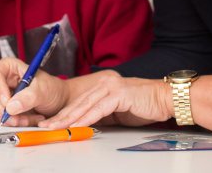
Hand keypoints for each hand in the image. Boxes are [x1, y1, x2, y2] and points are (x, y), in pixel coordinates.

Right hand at [0, 57, 69, 126]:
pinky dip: (9, 123)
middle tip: (19, 118)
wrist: (57, 102)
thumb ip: (29, 97)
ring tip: (27, 119)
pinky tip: (23, 120)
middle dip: (3, 110)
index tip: (7, 102)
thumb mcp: (43, 89)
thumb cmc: (51, 89)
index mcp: (9, 67)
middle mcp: (0, 79)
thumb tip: (11, 107)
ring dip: (7, 119)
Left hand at [39, 71, 173, 128]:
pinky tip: (77, 126)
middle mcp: (105, 83)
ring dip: (70, 118)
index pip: (79, 101)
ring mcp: (111, 87)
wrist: (166, 99)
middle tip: (46, 126)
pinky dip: (87, 118)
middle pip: (78, 102)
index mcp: (103, 85)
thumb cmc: (145, 106)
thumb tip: (87, 124)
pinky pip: (99, 109)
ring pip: (85, 105)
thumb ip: (102, 114)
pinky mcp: (119, 94)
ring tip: (57, 127)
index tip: (51, 123)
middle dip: (61, 116)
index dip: (64, 113)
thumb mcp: (118, 112)